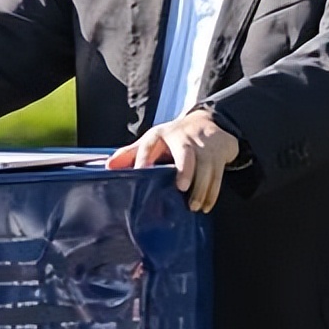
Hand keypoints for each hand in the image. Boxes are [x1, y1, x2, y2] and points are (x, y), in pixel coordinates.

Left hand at [105, 109, 238, 212]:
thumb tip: (108, 166)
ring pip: (206, 166)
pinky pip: (218, 174)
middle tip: (182, 186)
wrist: (207, 121)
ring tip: (193, 206)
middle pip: (185, 151)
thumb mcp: (153, 141)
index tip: (140, 171)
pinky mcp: (219, 152)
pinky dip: (212, 192)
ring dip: (201, 188)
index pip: (150, 144)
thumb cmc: (174, 137)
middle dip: (185, 169)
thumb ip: (132, 154)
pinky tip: (205, 206)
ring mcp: (204, 144)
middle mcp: (184, 137)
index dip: (143, 157)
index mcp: (162, 135)